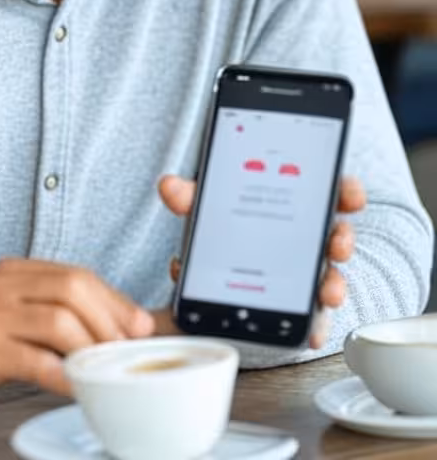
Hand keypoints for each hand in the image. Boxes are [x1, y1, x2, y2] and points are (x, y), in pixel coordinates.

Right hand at [0, 257, 153, 412]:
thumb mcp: (9, 310)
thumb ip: (52, 311)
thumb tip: (116, 325)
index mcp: (15, 270)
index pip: (77, 275)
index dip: (114, 300)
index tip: (138, 326)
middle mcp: (3, 284)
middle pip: (73, 290)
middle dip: (109, 321)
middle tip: (125, 350)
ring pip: (58, 321)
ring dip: (90, 348)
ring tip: (103, 370)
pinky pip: (35, 360)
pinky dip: (63, 375)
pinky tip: (75, 388)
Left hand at [156, 174, 366, 348]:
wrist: (219, 262)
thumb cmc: (225, 223)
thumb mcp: (208, 206)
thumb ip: (192, 196)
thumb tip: (169, 187)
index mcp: (296, 201)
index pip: (331, 189)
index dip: (346, 190)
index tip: (351, 195)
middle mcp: (309, 236)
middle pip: (337, 234)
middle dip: (342, 239)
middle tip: (337, 244)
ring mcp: (306, 271)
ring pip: (331, 276)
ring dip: (334, 284)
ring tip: (327, 293)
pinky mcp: (297, 303)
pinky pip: (313, 315)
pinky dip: (314, 325)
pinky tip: (310, 333)